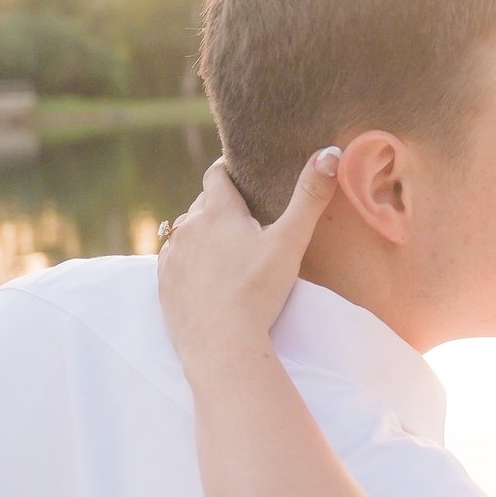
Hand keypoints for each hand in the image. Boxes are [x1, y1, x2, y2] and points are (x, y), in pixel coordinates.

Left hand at [157, 148, 339, 374]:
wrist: (220, 344)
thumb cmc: (257, 292)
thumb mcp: (290, 242)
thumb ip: (310, 197)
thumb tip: (331, 152)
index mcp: (217, 210)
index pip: (216, 174)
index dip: (228, 170)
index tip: (240, 172)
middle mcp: (188, 226)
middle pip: (202, 202)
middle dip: (219, 204)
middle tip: (242, 214)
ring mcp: (173, 255)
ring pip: (185, 230)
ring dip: (201, 232)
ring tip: (222, 244)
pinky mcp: (164, 282)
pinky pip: (173, 259)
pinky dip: (187, 259)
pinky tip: (202, 272)